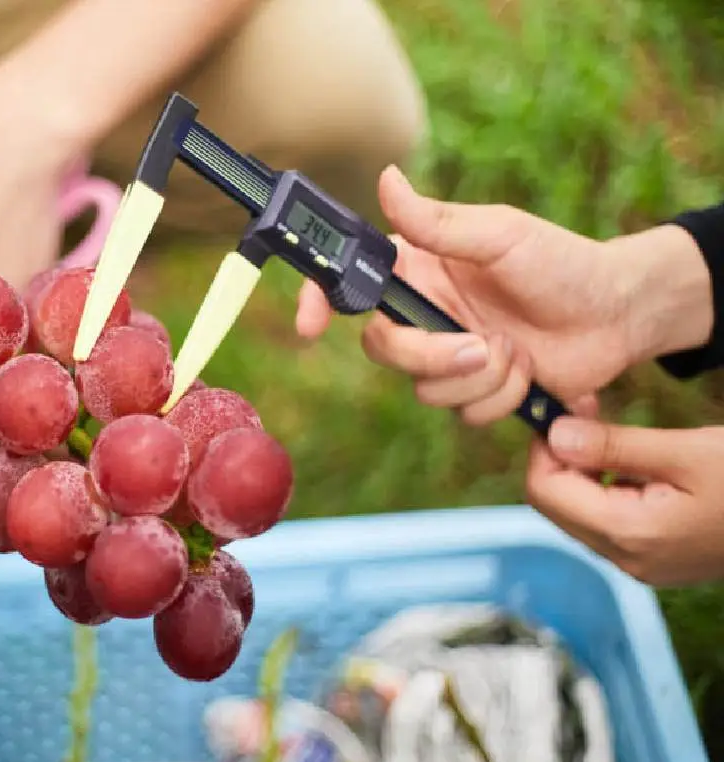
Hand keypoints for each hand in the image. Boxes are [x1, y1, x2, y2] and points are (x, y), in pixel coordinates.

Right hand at [296, 166, 685, 425]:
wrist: (618, 315)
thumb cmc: (563, 262)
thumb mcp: (501, 234)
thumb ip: (437, 220)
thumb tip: (386, 179)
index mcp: (419, 268)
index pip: (352, 284)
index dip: (320, 301)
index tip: (310, 326)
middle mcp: (424, 313)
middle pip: (385, 349)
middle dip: (432, 357)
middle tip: (481, 347)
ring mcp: (448, 356)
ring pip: (425, 388)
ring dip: (480, 380)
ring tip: (519, 355)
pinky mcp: (475, 391)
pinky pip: (463, 413)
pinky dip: (501, 399)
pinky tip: (530, 374)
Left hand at [527, 410, 723, 586]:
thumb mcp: (686, 451)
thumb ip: (614, 445)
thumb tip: (554, 434)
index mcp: (629, 534)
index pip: (546, 491)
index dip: (545, 447)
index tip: (567, 408)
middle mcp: (628, 559)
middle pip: (556, 504)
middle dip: (562, 456)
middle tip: (588, 409)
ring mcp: (642, 564)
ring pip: (579, 512)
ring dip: (585, 469)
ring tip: (611, 429)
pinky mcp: (657, 558)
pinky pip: (609, 521)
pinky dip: (608, 486)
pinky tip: (635, 459)